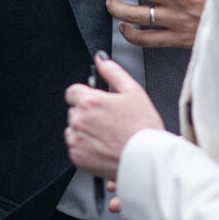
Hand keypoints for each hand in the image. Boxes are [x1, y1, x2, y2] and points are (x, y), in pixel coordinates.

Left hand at [65, 53, 163, 180]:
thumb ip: (113, 72)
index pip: (72, 92)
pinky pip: (75, 148)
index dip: (85, 95)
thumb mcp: (133, 91)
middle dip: (87, 114)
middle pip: (74, 111)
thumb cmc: (143, 127)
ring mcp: (77, 140)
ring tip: (107, 135)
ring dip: (85, 131)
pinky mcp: (77, 158)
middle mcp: (79, 120)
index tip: (96, 103)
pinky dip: (86, 148)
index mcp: (90, 101)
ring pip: (73, 130)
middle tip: (108, 121)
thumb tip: (101, 59)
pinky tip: (104, 147)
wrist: (146, 160)